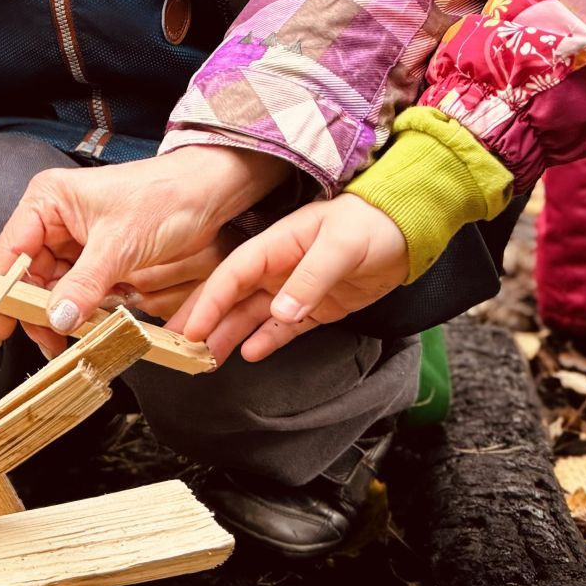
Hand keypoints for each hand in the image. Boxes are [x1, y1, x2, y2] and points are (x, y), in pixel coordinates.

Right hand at [0, 145, 284, 354]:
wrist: (209, 194)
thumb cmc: (165, 198)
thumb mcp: (120, 245)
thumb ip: (84, 285)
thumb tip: (55, 320)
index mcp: (47, 201)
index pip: (10, 252)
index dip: (4, 292)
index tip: (5, 328)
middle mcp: (54, 219)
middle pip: (29, 275)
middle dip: (40, 309)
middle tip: (53, 344)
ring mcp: (75, 239)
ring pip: (54, 287)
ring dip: (67, 311)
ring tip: (82, 331)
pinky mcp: (97, 256)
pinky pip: (80, 290)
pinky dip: (89, 307)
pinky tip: (102, 315)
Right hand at [173, 195, 409, 363]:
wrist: (407, 230)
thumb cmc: (371, 224)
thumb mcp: (341, 245)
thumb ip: (311, 278)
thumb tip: (281, 313)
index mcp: (275, 246)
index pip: (232, 275)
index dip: (209, 301)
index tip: (189, 329)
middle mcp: (276, 269)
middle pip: (231, 297)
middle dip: (204, 321)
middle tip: (178, 350)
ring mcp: (293, 290)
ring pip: (251, 316)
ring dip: (229, 335)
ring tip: (206, 361)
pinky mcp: (315, 308)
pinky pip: (283, 328)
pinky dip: (266, 341)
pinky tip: (249, 354)